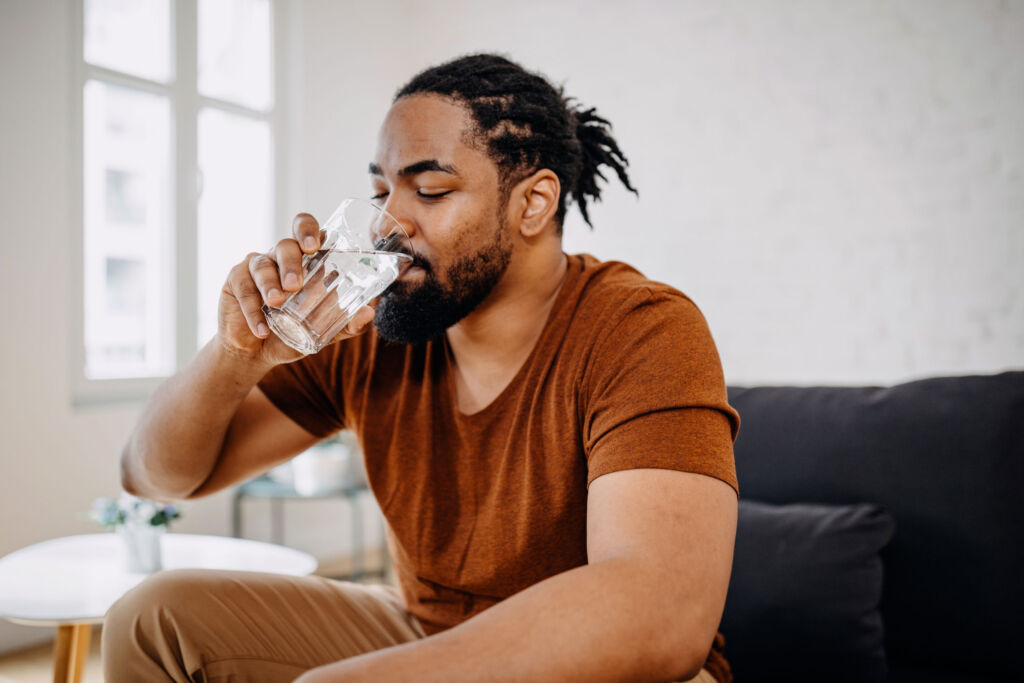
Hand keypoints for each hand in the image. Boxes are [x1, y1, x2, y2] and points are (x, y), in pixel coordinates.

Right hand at [217, 213, 374, 366]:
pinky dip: (252, 310)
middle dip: (291, 262)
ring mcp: (257, 266)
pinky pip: (244, 288)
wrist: (257, 352)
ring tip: (277, 303)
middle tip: (296, 284)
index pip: (306, 229)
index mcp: (304, 260)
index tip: (315, 245)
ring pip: (262, 265)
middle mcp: (280, 257)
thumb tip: (369, 312)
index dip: (308, 229)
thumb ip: (347, 324)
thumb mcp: (322, 331)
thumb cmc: (291, 332)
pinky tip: (261, 327)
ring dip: (270, 284)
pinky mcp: (235, 280)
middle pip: (285, 245)